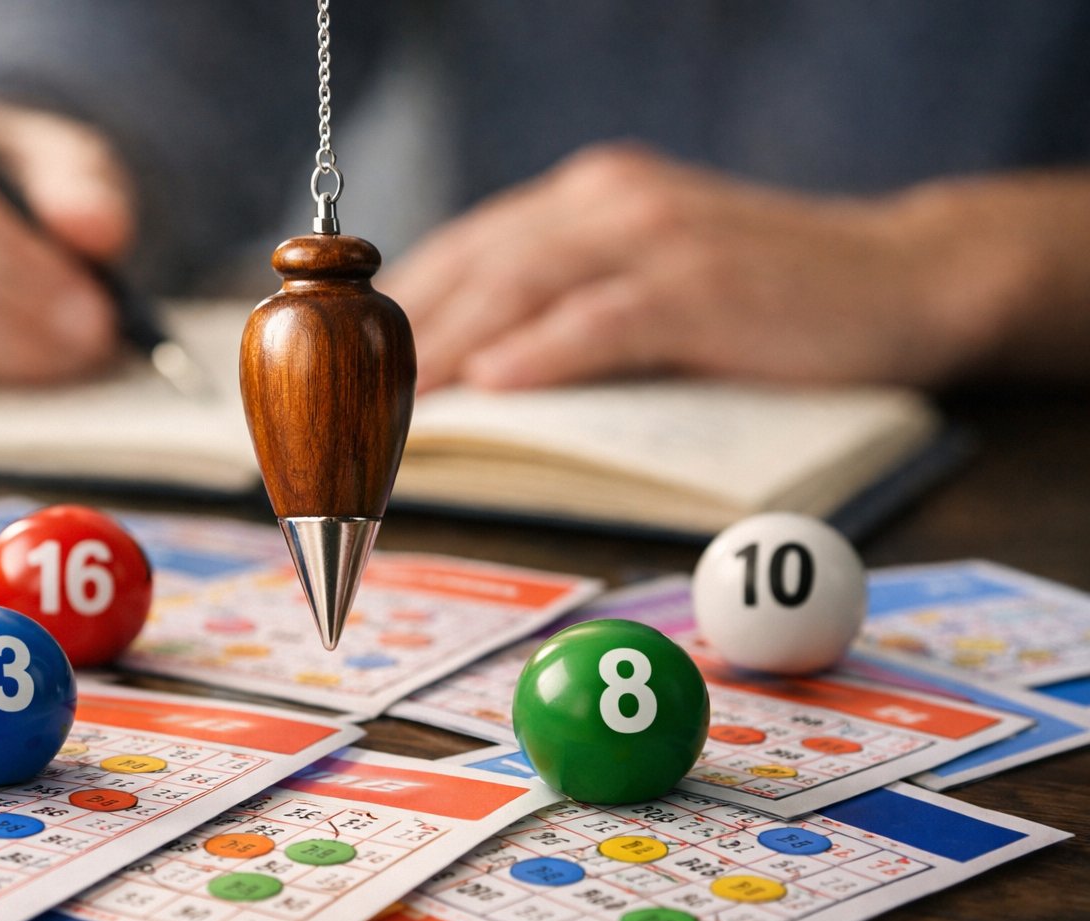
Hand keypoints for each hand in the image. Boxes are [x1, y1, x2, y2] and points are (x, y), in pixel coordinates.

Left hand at [383, 145, 992, 391]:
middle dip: (397, 338)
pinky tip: (495, 383)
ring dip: (447, 348)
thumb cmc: (762, 299)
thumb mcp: (648, 285)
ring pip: (519, 285)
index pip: (459, 252)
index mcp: (581, 202)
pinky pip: (602, 317)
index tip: (335, 365)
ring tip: (388, 405)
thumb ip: (565, 307)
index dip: (389, 310)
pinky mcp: (701, 283)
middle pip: (470, 266)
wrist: (900, 278)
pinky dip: (543, 350)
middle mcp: (603, 202)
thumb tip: (472, 375)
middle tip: (342, 404)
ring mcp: (653, 236)